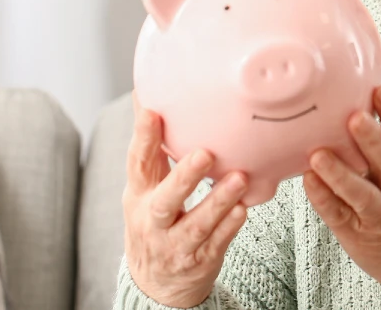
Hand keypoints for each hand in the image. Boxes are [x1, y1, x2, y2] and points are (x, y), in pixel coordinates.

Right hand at [123, 94, 249, 307]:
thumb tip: (144, 94)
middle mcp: (153, 221)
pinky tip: (243, 209)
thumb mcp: (144, 187)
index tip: (153, 111)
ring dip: (218, 201)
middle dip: (184, 178)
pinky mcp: (199, 261)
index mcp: (138, 195)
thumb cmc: (154, 220)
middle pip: (165, 200)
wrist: (156, 285)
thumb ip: (150, 148)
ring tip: (239, 178)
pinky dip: (229, 226)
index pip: (137, 164)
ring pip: (197, 224)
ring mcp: (175, 244)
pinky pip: (216, 244)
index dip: (143, 139)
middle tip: (205, 153)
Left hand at [303, 86, 380, 295]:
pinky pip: (339, 214)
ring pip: (362, 192)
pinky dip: (324, 198)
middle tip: (354, 118)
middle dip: (372, 138)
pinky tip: (309, 182)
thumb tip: (353, 99)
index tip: (380, 91)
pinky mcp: (356, 230)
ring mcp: (377, 210)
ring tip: (319, 154)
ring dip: (341, 173)